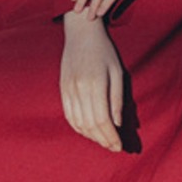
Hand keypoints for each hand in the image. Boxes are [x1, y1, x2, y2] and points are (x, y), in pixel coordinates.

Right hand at [60, 9, 124, 150]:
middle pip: (90, 124)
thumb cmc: (104, 52)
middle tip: (114, 147)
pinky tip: (88, 132)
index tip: (119, 146)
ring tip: (103, 142)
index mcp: (96, 83)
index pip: (102, 119)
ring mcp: (68, 89)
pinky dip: (78, 127)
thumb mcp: (118, 72)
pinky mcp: (62, 89)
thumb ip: (117, 99)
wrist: (81, 34)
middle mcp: (79, 88)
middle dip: (103, 140)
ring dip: (91, 136)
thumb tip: (117, 124)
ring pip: (78, 122)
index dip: (110, 136)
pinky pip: (68, 115)